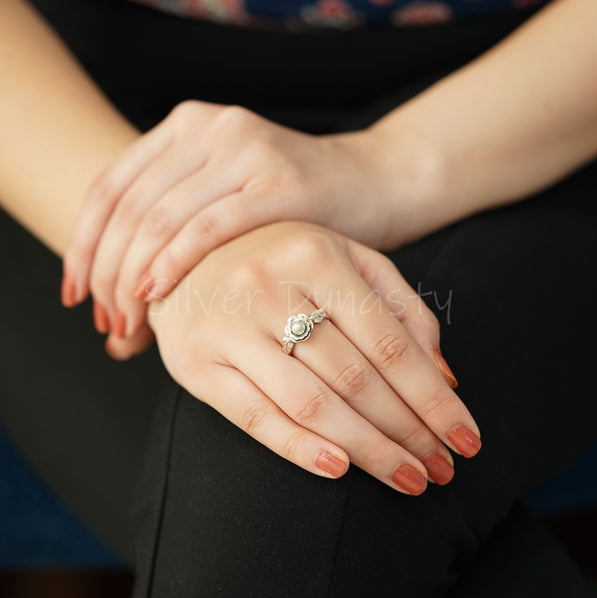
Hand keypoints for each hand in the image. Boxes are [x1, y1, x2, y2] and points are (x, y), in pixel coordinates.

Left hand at [61, 100, 409, 338]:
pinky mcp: (279, 182)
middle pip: (129, 205)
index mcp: (187, 127)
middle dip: (106, 270)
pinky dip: (175, 261)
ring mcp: (245, 149)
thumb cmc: (295, 207)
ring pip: (160, 217)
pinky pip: (209, 226)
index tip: (75, 294)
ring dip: (131, 276)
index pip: (111, 187)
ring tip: (125, 323)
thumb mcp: (228, 203)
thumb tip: (122, 313)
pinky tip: (154, 294)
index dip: (83, 245)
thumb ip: (174, 239)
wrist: (372, 184)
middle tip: (104, 321)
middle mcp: (210, 128)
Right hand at [145, 221, 480, 494]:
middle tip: (442, 469)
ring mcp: (231, 327)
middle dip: (408, 431)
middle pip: (355, 377)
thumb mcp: (345, 262)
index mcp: (317, 256)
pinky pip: (255, 416)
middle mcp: (271, 287)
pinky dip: (300, 448)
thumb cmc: (281, 263)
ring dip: (367, 449)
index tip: (466, 438)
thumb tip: (443, 374)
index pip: (390, 342)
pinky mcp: (199, 364)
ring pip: (311, 403)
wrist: (186, 261)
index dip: (433, 397)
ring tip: (407, 478)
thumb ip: (399, 308)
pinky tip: (340, 470)